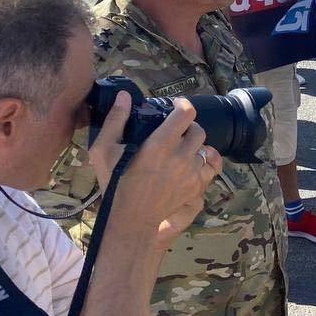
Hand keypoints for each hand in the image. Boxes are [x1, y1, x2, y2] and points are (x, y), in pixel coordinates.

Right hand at [89, 93, 213, 250]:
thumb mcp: (104, 150)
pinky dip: (205, 163)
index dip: (182, 105)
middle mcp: (181, 157)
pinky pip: (212, 168)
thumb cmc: (115, 184)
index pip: (187, 113)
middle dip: (188, 127)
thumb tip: (124, 96)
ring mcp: (192, 174)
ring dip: (195, 146)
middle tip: (175, 131)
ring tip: (181, 150)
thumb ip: (116, 120)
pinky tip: (193, 163)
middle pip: (198, 130)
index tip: (174, 107)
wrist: (130, 220)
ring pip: (206, 149)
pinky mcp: (197, 188)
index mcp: (160, 145)